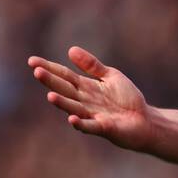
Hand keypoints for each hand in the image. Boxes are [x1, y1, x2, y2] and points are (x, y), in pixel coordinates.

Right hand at [27, 46, 152, 150]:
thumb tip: (70, 49)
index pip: (64, 75)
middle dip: (51, 82)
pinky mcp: (104, 128)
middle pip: (65, 90)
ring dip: (62, 103)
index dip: (49, 68)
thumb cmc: (127, 98)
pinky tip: (72, 119)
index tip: (32, 61)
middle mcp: (85, 101)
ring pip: (74, 108)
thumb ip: (92, 65)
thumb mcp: (111, 76)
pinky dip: (81, 124)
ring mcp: (93, 115)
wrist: (145, 120)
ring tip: (50, 96)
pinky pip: (90, 126)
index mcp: (86, 87)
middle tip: (37, 72)